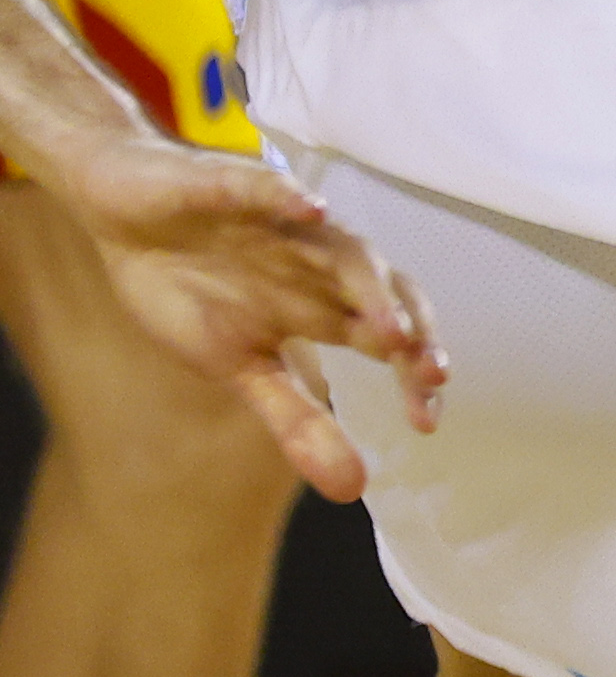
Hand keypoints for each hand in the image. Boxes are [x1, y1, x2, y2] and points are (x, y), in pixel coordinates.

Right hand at [33, 117, 441, 499]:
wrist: (127, 217)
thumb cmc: (191, 290)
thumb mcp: (241, 367)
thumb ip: (298, 420)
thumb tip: (354, 489)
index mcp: (322, 306)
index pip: (387, 339)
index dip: (412, 374)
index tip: (426, 422)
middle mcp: (318, 265)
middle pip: (384, 292)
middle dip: (409, 328)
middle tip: (427, 372)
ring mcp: (284, 225)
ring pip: (343, 248)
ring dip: (368, 282)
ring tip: (387, 323)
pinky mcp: (235, 187)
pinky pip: (267, 190)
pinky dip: (289, 199)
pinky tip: (310, 208)